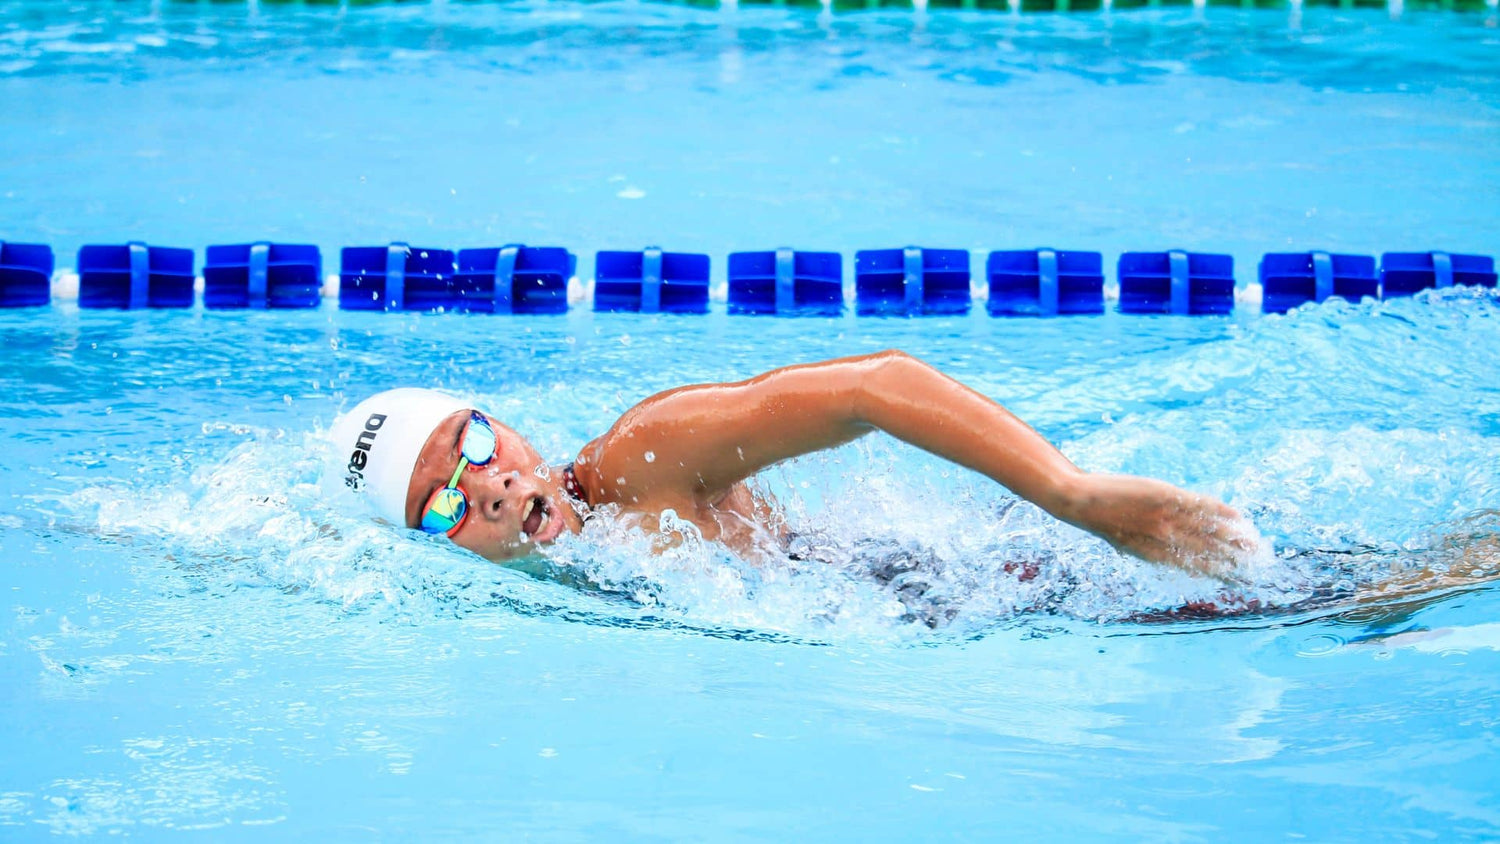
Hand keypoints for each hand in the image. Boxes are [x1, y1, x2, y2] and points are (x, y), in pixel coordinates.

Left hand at [1057, 473, 1264, 582]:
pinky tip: (1236, 516)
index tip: (1241, 581)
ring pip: (1209, 530)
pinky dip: (1219, 511)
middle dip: (1236, 560)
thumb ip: (1154, 550)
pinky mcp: (1163, 495)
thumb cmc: (1103, 522)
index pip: (1196, 569)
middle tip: (1258, 565)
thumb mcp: (1128, 544)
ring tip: (1255, 543)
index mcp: (1156, 556)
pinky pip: (1198, 505)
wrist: (1080, 502)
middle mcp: (1164, 540)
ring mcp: (1165, 517)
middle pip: (1209, 553)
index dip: (1221, 575)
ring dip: (1235, 537)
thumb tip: (1175, 557)